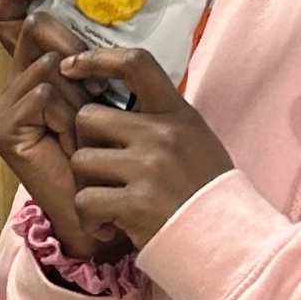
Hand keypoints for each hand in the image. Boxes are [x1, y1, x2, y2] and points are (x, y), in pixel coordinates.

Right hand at [0, 0, 125, 258]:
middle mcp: (18, 83)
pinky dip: (61, 110)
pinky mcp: (7, 133)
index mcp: (37, 68)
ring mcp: (9, 108)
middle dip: (68, 44)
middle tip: (93, 76)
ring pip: (42, 66)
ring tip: (89, 117)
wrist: (104, 205)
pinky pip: (37, 97)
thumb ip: (92, 58)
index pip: (10, 18)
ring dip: (75, 89)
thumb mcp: (105, 91)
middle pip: (29, 32)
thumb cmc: (113, 149)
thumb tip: (96, 19)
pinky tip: (71, 129)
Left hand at [66, 46, 232, 247]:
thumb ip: (161, 119)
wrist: (229, 241)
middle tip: (100, 172)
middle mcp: (162, 134)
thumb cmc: (207, 193)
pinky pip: (85, 201)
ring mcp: (148, 168)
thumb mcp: (195, 141)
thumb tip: (122, 94)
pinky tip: (108, 227)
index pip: (135, 64)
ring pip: (80, 161)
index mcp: (177, 114)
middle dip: (84, 145)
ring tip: (107, 205)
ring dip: (86, 186)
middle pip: (88, 118)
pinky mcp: (136, 204)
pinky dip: (89, 219)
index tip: (71, 65)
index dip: (96, 58)